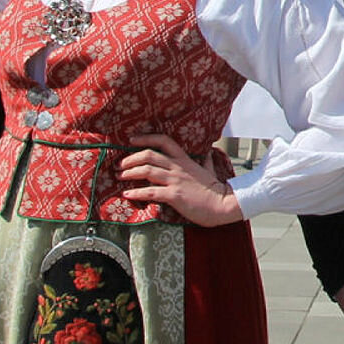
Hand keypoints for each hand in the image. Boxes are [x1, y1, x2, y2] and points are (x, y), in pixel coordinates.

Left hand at [115, 133, 241, 224]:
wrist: (223, 205)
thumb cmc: (215, 189)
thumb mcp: (210, 170)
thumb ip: (206, 161)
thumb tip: (209, 152)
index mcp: (185, 159)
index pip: (163, 141)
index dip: (146, 138)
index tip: (132, 140)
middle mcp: (178, 167)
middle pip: (149, 155)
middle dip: (131, 159)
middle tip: (120, 165)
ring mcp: (176, 180)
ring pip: (147, 171)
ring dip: (130, 173)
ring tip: (119, 177)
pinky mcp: (174, 195)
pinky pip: (151, 192)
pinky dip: (136, 193)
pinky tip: (127, 195)